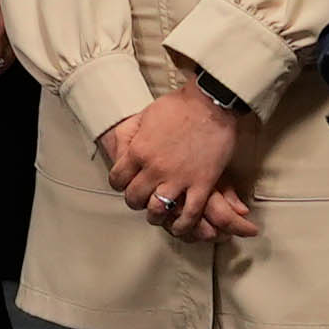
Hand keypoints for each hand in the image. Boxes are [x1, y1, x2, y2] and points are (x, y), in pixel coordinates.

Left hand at [101, 88, 260, 244]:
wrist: (211, 103)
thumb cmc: (179, 105)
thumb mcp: (144, 116)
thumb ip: (132, 136)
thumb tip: (123, 148)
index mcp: (138, 151)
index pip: (117, 180)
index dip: (120, 184)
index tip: (127, 183)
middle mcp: (154, 169)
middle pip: (134, 198)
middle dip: (136, 200)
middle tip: (142, 198)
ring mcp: (178, 178)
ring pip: (158, 210)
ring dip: (156, 215)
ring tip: (159, 214)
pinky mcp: (202, 184)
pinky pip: (189, 214)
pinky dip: (183, 224)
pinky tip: (180, 225)